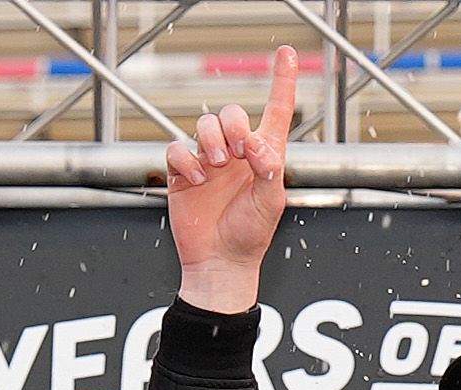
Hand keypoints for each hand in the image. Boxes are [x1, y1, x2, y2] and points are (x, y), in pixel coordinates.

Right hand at [164, 45, 298, 312]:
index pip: (276, 111)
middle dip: (234, 125)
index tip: (284, 55)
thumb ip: (268, 170)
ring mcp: (208, 162)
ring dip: (210, 140)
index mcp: (265, 156)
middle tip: (238, 152)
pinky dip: (185, 160)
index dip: (282, 82)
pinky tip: (196, 178)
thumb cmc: (251, 236)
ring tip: (216, 166)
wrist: (221, 263)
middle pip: (231, 114)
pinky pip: (176, 150)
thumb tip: (257, 144)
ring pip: (203, 126)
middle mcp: (237, 155)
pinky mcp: (183, 175)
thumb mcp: (271, 202)